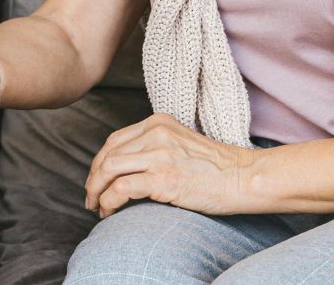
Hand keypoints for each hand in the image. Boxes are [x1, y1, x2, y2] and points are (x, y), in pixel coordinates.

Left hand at [84, 114, 263, 218]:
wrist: (242, 177)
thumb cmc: (215, 167)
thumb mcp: (180, 143)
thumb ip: (154, 146)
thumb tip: (125, 167)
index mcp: (158, 122)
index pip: (114, 140)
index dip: (99, 162)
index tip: (96, 180)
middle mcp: (155, 133)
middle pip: (107, 155)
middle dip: (93, 178)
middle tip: (91, 197)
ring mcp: (159, 154)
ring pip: (109, 170)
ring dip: (96, 191)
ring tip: (97, 207)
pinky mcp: (162, 178)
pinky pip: (121, 189)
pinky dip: (109, 202)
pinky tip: (109, 211)